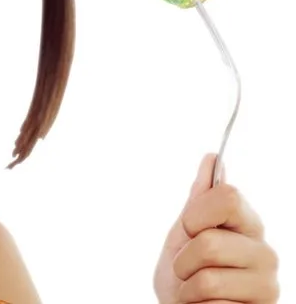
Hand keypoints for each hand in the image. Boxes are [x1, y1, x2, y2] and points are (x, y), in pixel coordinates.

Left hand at [153, 154, 279, 302]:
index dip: (196, 215)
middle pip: (208, 242)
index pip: (227, 196)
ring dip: (189, 290)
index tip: (189, 230)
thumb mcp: (182, 235)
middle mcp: (264, 253)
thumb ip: (198, 201)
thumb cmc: (182, 276)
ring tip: (196, 292)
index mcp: (246, 225)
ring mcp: (266, 285)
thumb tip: (212, 159)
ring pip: (208, 279)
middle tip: (188, 271)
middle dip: (183, 261)